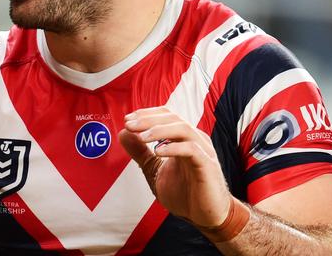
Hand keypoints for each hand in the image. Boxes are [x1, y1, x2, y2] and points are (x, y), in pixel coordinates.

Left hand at [118, 107, 231, 226]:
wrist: (205, 217)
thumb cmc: (184, 193)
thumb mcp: (154, 170)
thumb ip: (140, 152)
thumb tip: (123, 132)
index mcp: (183, 138)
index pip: (166, 115)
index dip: (146, 114)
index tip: (127, 119)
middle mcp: (195, 139)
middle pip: (173, 118)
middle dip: (148, 120)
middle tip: (129, 124)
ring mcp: (203, 151)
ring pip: (183, 129)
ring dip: (159, 130)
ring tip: (141, 137)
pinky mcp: (208, 166)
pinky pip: (192, 150)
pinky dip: (174, 148)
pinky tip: (158, 152)